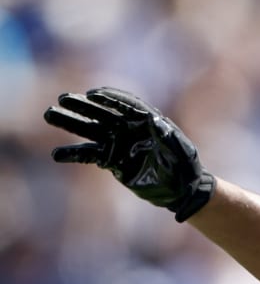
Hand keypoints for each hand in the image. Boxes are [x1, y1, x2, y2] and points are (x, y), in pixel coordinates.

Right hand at [44, 87, 215, 220]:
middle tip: (62, 99)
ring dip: (70, 122)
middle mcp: (128, 128)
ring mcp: (118, 143)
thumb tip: (152, 119)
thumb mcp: (180, 148)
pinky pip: (89, 155)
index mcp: (145, 120)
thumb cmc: (185, 165)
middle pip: (102, 113)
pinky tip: (56, 155)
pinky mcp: (112, 160)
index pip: (124, 104)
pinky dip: (74, 154)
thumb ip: (166, 134)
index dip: (109, 98)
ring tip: (50, 114)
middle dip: (82, 106)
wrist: (181, 188)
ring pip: (90, 129)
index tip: (92, 94)